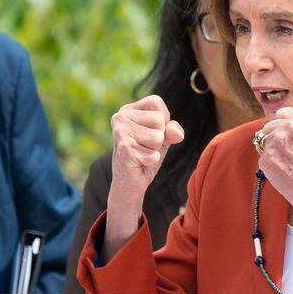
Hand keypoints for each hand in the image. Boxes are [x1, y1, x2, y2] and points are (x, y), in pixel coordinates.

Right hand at [105, 95, 183, 256]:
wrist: (129, 188)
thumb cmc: (147, 161)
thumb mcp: (164, 142)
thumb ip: (172, 131)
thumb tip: (174, 131)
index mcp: (131, 109)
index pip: (159, 105)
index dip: (165, 124)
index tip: (156, 137)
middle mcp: (120, 115)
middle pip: (161, 122)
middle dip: (161, 141)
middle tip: (147, 153)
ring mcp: (118, 132)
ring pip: (157, 138)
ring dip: (155, 153)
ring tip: (142, 160)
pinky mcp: (120, 148)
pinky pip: (152, 152)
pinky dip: (150, 163)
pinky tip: (138, 167)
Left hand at [256, 107, 292, 237]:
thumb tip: (269, 127)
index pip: (281, 113)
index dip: (281, 126)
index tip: (286, 138)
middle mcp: (292, 127)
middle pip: (269, 127)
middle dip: (273, 139)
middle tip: (288, 157)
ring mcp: (278, 141)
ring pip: (263, 142)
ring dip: (271, 152)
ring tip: (288, 165)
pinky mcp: (267, 157)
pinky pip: (262, 158)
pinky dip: (269, 166)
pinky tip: (283, 173)